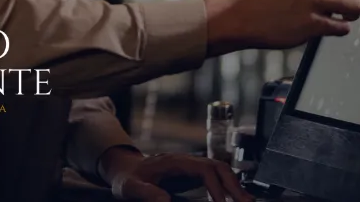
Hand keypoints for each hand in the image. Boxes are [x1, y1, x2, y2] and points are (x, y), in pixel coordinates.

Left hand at [100, 147, 251, 201]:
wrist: (125, 169)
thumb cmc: (127, 178)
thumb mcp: (129, 187)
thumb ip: (144, 193)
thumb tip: (165, 201)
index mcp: (173, 161)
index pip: (203, 169)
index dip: (215, 186)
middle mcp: (186, 161)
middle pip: (218, 166)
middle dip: (233, 184)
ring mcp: (191, 167)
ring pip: (220, 171)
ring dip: (234, 186)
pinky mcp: (193, 175)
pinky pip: (215, 178)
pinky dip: (228, 187)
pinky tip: (235, 199)